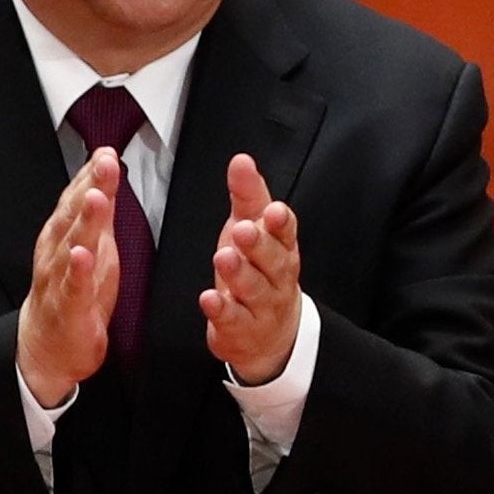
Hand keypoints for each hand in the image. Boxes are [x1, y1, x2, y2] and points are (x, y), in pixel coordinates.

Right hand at [17, 148, 122, 403]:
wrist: (46, 346)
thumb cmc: (72, 292)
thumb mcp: (93, 247)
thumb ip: (98, 211)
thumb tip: (106, 171)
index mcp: (63, 236)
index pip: (76, 199)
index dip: (90, 175)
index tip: (106, 151)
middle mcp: (56, 253)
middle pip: (72, 216)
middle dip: (89, 187)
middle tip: (104, 162)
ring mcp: (60, 280)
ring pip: (70, 246)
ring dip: (82, 221)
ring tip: (95, 196)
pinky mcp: (68, 308)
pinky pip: (72, 288)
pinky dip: (76, 271)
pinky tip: (82, 254)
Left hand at [198, 153, 300, 384]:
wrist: (270, 334)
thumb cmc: (258, 270)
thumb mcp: (252, 229)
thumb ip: (247, 196)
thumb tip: (241, 159)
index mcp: (281, 249)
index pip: (286, 233)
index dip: (280, 223)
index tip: (273, 210)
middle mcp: (277, 278)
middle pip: (273, 261)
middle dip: (259, 245)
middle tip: (243, 229)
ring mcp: (261, 307)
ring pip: (254, 290)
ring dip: (240, 274)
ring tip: (224, 257)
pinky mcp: (241, 331)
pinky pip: (234, 321)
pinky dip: (221, 310)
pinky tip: (208, 299)